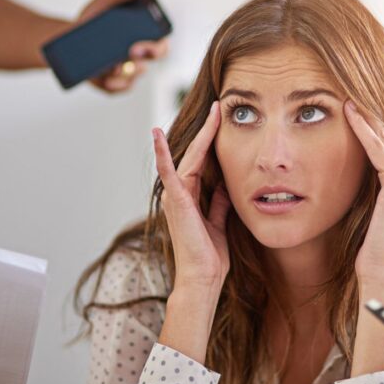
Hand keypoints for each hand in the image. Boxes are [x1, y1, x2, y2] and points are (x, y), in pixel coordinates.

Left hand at [77, 0, 169, 93]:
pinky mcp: (112, 83)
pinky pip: (118, 88)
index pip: (161, 45)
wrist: (67, 38)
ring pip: (133, 76)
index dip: (158, 47)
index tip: (146, 43)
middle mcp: (140, 57)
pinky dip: (113, 84)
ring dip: (125, 71)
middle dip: (144, 58)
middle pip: (150, 62)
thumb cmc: (94, 20)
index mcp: (144, 38)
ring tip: (112, 65)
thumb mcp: (108, 1)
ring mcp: (127, 72)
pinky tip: (105, 78)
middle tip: (131, 50)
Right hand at [152, 101, 230, 291]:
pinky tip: (157, 135)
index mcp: (190, 196)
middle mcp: (179, 193)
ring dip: (200, 134)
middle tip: (219, 106)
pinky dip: (162, 153)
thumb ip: (219, 204)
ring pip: (187, 157)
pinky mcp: (174, 200)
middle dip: (208, 130)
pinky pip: (167, 172)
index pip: (203, 161)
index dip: (212, 140)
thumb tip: (226, 187)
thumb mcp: (219, 222)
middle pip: (196, 154)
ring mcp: (175, 195)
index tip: (222, 120)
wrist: (203, 277)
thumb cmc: (210, 256)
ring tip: (212, 112)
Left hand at [343, 100, 383, 287]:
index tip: (351, 112)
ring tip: (352, 104)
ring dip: (369, 124)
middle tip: (350, 98)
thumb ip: (365, 202)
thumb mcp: (366, 220)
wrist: (382, 274)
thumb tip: (345, 191)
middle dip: (367, 120)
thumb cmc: (371, 254)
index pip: (381, 151)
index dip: (367, 130)